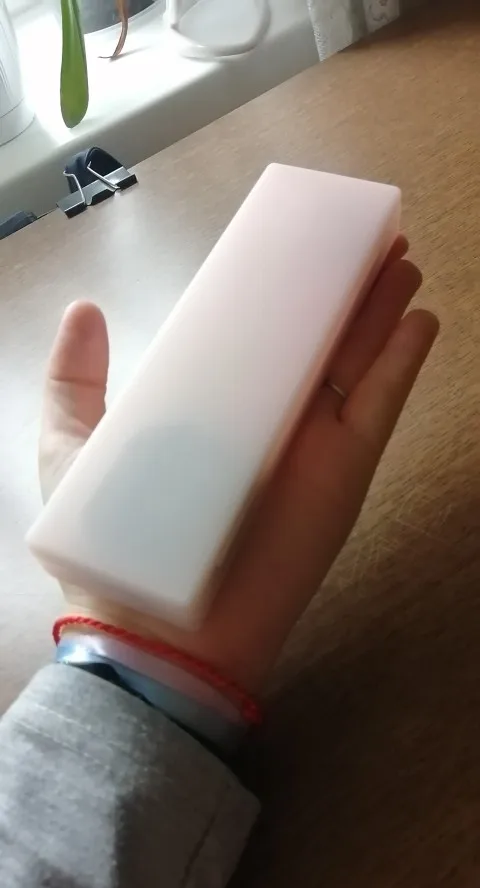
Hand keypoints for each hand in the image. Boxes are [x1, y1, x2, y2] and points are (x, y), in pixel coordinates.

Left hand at [40, 237, 437, 691]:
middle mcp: (268, 418)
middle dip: (347, 290)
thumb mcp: (74, 444)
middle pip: (320, 341)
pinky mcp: (343, 472)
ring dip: (381, 313)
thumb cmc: (110, 537)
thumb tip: (84, 308)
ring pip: (358, 363)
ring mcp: (312, 444)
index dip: (284, 290)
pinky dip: (404, 364)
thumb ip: (76, 381)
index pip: (258, 336)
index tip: (303, 245)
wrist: (159, 628)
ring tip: (401, 262)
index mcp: (213, 405)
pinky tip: (420, 320)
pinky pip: (382, 407)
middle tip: (372, 239)